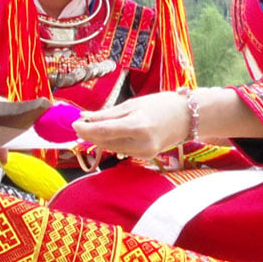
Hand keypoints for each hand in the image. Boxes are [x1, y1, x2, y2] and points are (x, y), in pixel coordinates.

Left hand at [71, 91, 190, 159]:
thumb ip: (108, 114)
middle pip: (106, 142)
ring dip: (99, 139)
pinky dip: (113, 142)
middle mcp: (141, 143)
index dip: (85, 129)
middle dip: (90, 135)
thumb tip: (84, 117)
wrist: (188, 117)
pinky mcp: (146, 156)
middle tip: (78, 125)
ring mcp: (144, 153)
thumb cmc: (161, 105)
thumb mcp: (133, 104)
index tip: (73, 124)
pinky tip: (108, 134)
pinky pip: (122, 150)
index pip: (104, 131)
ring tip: (90, 128)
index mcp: (138, 126)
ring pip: (112, 148)